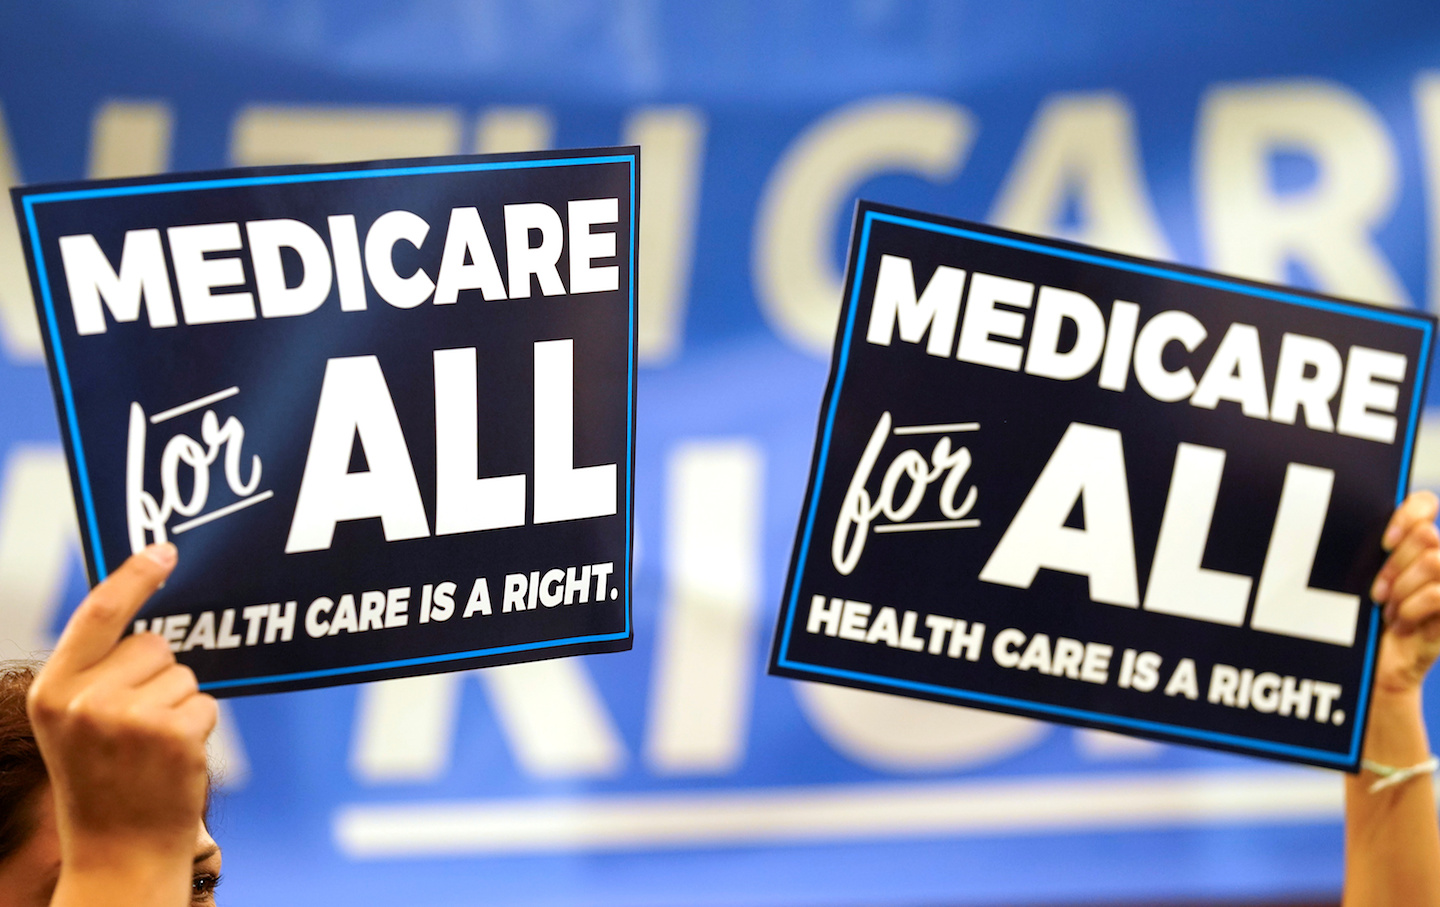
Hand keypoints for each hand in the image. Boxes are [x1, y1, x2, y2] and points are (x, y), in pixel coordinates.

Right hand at [25, 543, 215, 893]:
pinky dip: (198, 727)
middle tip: (136, 728)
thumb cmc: (103, 779)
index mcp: (53, 690)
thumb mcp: (75, 720)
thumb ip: (96, 671)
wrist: (119, 849)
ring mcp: (128, 716)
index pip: (98, 614)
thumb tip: (148, 620)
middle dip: (158, 677)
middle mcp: (84, 699)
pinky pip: (205, 703)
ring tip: (150, 749)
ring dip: (179, 706)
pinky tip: (171, 760)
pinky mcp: (171, 732)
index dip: (134, 577)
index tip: (165, 550)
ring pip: (184, 675)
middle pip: (154, 645)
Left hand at [1370, 491, 1439, 697]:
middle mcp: (1439, 560)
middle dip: (1395, 563)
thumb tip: (1365, 527)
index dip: (1406, 514)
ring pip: (1434, 560)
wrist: (1375, 663)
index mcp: (1415, 545)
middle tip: (1377, 592)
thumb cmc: (1362, 618)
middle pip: (1427, 534)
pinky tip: (1399, 621)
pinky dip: (1411, 607)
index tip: (1383, 542)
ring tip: (1387, 608)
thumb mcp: (1362, 578)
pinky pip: (1439, 593)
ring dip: (1402, 587)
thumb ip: (1371, 550)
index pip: (1424, 503)